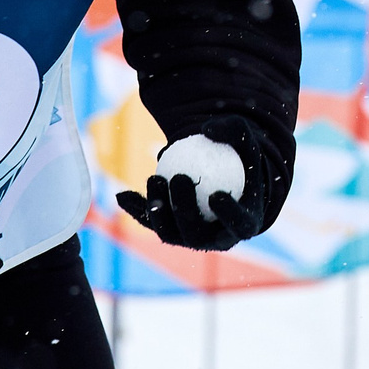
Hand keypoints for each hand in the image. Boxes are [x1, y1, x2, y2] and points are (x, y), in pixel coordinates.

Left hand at [117, 131, 269, 251]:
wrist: (225, 175)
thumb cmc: (240, 159)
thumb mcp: (246, 140)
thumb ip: (233, 130)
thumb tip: (207, 129)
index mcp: (243, 224)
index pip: (238, 225)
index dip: (228, 215)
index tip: (216, 195)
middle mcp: (215, 239)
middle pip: (197, 235)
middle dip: (185, 210)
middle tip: (180, 178)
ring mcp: (188, 239)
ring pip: (169, 233)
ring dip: (159, 209)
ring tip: (155, 178)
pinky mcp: (168, 231)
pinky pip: (150, 222)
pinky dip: (136, 209)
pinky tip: (122, 194)